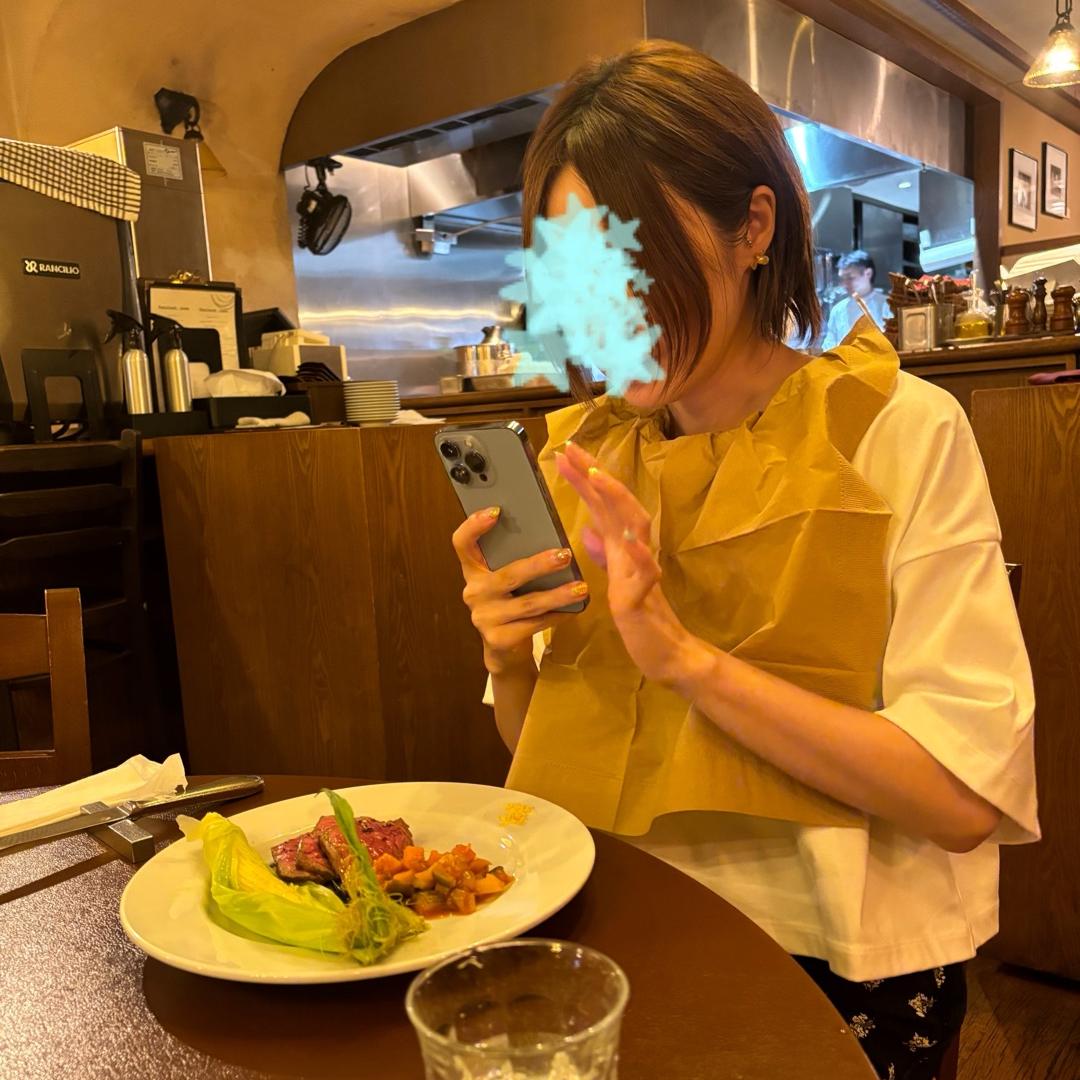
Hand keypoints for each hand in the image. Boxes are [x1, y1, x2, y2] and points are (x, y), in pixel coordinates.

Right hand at [451, 507, 587, 674]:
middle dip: (539, 565)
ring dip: (558, 595)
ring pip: (528, 603)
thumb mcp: (506, 582)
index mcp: (473, 571)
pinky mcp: (498, 639)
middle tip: (565, 555)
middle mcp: (474, 593)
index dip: (474, 526)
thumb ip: (514, 561)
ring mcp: (484, 618)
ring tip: (581, 588)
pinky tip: (574, 609)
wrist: (504, 649)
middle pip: (508, 575)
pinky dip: (557, 616)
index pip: (462, 543)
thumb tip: (552, 538)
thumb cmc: (510, 604)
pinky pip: (535, 624)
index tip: (496, 511)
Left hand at [555, 441, 694, 683]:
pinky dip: (640, 554)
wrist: (667, 653)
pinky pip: (646, 572)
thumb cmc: (642, 617)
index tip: (565, 452)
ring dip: (617, 499)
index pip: (602, 504)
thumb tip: (589, 531)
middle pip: (616, 503)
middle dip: (594, 474)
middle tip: (571, 449)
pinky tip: (631, 540)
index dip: (584, 477)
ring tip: (597, 477)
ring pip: (634, 526)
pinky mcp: (645, 595)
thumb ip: (606, 554)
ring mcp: (642, 570)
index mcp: (622, 547)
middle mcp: (633, 550)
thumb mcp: (616, 581)